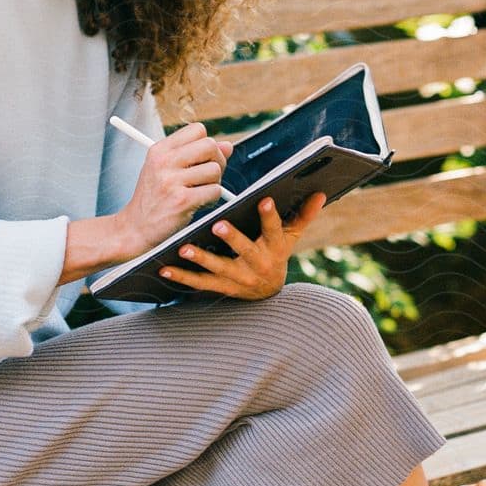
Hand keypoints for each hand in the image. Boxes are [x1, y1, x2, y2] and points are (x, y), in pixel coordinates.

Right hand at [117, 122, 235, 254]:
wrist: (136, 227)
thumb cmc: (154, 197)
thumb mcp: (167, 169)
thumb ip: (196, 154)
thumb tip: (228, 146)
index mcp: (159, 150)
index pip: (197, 129)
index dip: (206, 144)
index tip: (202, 158)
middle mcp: (164, 162)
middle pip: (210, 145)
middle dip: (217, 161)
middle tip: (208, 176)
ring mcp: (172, 181)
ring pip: (215, 170)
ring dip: (214, 183)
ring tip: (200, 192)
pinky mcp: (182, 201)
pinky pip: (214, 191)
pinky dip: (212, 199)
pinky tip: (198, 203)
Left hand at [157, 192, 328, 300]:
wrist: (268, 292)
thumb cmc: (277, 253)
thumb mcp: (292, 236)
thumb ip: (303, 215)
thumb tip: (320, 193)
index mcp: (274, 246)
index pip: (274, 229)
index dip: (270, 216)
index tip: (264, 199)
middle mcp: (257, 263)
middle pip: (244, 250)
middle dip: (232, 238)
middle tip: (217, 225)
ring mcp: (238, 278)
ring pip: (218, 268)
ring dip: (201, 258)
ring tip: (183, 247)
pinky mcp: (221, 288)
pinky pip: (200, 283)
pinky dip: (182, 276)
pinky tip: (164, 268)